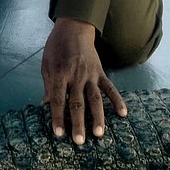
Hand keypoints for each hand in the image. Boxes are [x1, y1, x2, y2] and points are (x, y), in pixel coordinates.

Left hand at [41, 17, 125, 145]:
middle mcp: (76, 75)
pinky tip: (123, 114)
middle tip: (79, 141)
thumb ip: (49, 86)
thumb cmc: (56, 48)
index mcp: (60, 74)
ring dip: (98, 117)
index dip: (58, 117)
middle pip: (77, 103)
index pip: (58, 99)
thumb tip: (46, 107)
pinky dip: (117, 100)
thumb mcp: (46, 64)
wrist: (74, 28)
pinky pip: (110, 88)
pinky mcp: (101, 72)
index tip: (59, 134)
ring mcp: (91, 74)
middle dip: (78, 124)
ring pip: (95, 99)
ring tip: (99, 134)